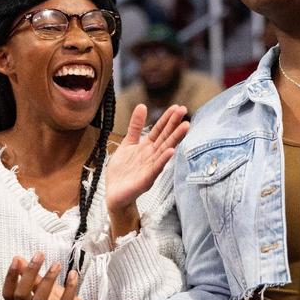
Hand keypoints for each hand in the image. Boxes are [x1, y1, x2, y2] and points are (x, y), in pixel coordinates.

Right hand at [2, 253, 93, 299]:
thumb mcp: (43, 289)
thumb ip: (31, 277)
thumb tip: (18, 258)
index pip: (8, 295)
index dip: (10, 278)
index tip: (16, 260)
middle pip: (22, 297)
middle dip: (29, 274)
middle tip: (39, 255)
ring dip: (48, 280)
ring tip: (56, 264)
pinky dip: (69, 288)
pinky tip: (73, 274)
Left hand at [104, 103, 189, 218]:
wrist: (114, 194)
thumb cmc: (122, 171)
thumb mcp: (127, 144)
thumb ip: (136, 127)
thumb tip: (142, 106)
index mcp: (147, 147)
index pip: (160, 130)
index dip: (167, 118)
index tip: (177, 107)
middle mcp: (152, 156)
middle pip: (165, 137)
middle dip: (174, 124)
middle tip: (184, 110)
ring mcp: (151, 168)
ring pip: (164, 150)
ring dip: (175, 139)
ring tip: (185, 126)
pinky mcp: (146, 180)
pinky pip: (156, 168)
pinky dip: (163, 160)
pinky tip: (171, 151)